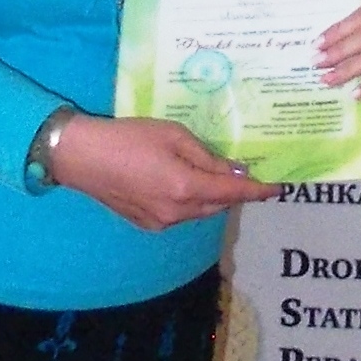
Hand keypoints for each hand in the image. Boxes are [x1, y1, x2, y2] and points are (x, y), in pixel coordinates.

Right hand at [51, 113, 279, 231]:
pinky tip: (182, 183)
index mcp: (186, 187)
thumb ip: (207, 156)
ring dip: (210, 196)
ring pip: (200, 212)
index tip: (279, 188)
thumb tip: (232, 172)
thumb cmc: (128, 137)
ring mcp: (161, 223)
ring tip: (208, 173)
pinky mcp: (147, 224)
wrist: (81, 157)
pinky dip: (190, 202)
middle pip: (219, 205)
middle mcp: (178, 212)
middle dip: (232, 191)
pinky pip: (181, 215)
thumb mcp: (173, 136)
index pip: (234, 192)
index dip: (259, 191)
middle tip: (240, 171)